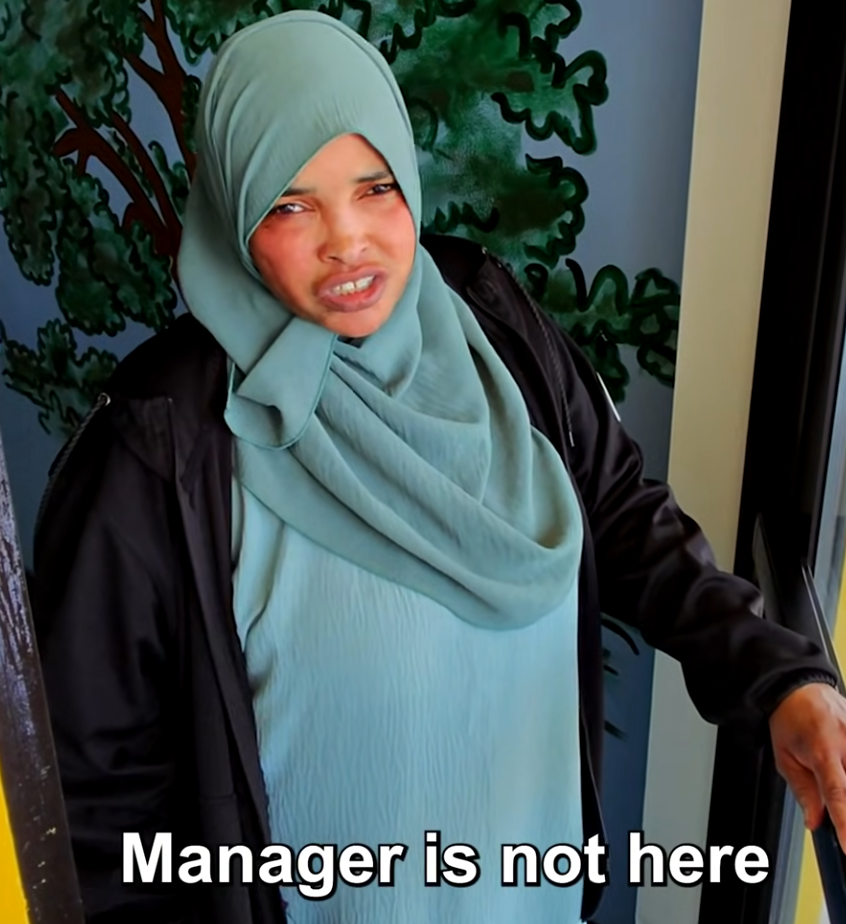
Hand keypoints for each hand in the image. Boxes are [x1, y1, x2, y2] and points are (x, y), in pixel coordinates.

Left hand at [769, 682, 845, 851]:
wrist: (800, 688)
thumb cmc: (790, 721)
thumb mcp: (784, 757)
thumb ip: (803, 792)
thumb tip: (815, 822)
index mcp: (822, 752)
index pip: (837, 795)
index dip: (845, 824)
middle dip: (844, 804)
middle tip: (824, 785)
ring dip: (845, 781)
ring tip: (831, 768)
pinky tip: (839, 766)